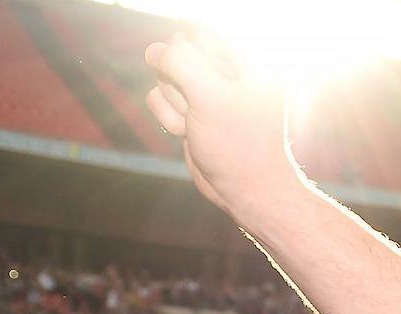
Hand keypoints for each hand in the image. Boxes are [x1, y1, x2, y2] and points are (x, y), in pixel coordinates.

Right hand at [142, 33, 304, 225]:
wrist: (246, 192)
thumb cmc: (239, 146)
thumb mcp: (211, 97)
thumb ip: (180, 62)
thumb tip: (154, 51)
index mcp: (247, 62)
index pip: (200, 33)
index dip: (189, 56)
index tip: (202, 85)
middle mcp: (228, 74)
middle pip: (177, 54)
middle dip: (179, 83)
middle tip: (201, 109)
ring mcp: (207, 94)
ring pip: (164, 77)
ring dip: (174, 104)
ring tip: (196, 126)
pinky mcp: (191, 112)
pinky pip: (159, 99)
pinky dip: (167, 118)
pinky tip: (188, 135)